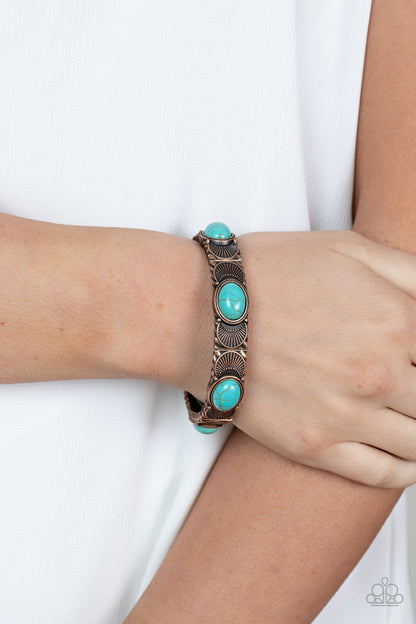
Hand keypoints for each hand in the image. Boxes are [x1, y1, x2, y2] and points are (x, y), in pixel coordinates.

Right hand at [188, 229, 415, 487]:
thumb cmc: (271, 274)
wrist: (201, 313)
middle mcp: (380, 375)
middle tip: (410, 382)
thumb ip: (413, 274)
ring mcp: (348, 417)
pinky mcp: (315, 447)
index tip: (415, 355)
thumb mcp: (350, 248)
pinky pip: (383, 474)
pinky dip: (409, 471)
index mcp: (397, 321)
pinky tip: (411, 458)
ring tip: (412, 417)